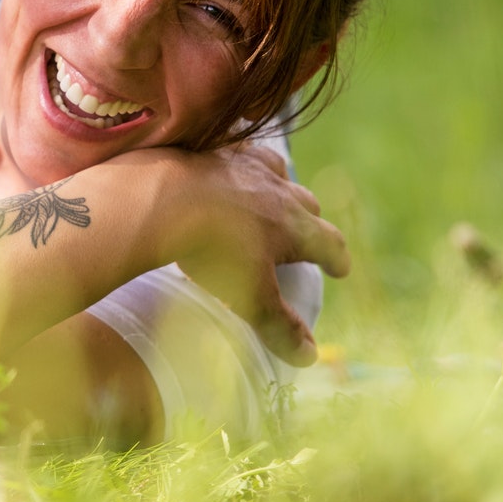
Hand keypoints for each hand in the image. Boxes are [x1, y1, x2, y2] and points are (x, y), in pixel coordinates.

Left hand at [155, 143, 349, 366]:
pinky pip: (237, 145)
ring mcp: (245, 164)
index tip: (340, 268)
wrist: (162, 197)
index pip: (329, 243)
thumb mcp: (248, 296)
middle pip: (306, 203)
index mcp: (294, 227)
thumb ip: (279, 327)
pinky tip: (230, 156)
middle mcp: (278, 190)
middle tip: (307, 232)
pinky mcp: (212, 146)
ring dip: (280, 183)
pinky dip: (240, 154)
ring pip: (276, 170)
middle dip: (311, 219)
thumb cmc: (210, 250)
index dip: (336, 258)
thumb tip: (308, 357)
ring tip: (275, 192)